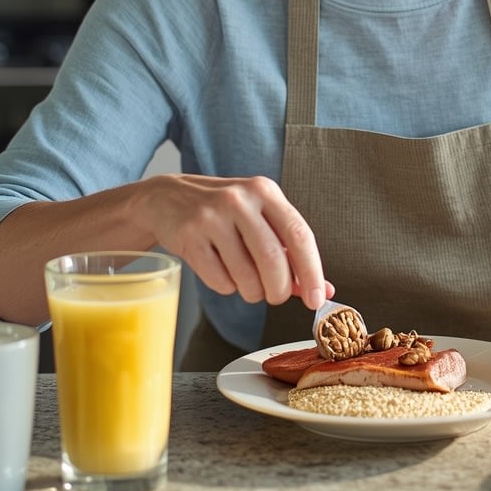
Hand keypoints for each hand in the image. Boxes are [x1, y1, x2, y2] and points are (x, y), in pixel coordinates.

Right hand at [139, 173, 331, 310]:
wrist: (168, 199)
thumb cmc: (225, 213)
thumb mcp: (260, 220)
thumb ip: (291, 254)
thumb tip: (322, 291)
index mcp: (265, 191)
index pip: (299, 234)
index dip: (311, 271)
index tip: (317, 299)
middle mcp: (240, 200)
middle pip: (273, 260)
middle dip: (279, 290)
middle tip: (276, 297)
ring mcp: (212, 216)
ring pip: (246, 276)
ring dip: (252, 292)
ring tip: (245, 281)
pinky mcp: (189, 236)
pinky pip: (220, 281)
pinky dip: (226, 286)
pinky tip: (220, 269)